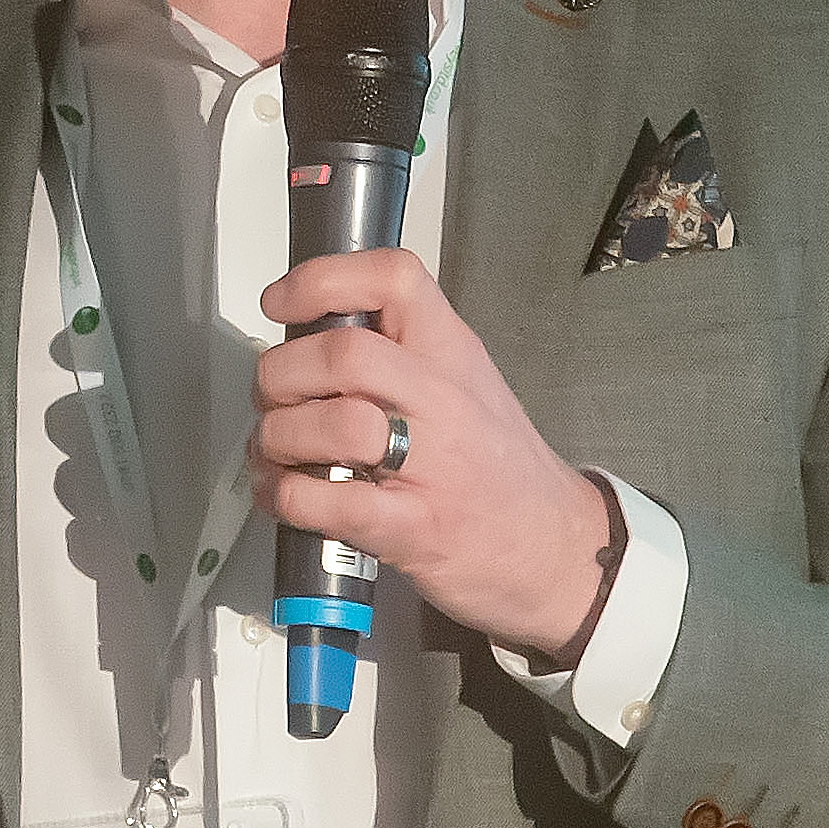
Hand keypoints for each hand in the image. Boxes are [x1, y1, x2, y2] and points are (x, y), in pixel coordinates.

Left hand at [251, 247, 619, 659]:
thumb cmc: (499, 469)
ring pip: (333, 424)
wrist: (556, 549)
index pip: (392, 278)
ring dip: (278, 437)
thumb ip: (400, 356)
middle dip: (280, 373)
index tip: (281, 305)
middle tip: (272, 398)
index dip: (321, 279)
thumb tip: (307, 341)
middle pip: (343, 352)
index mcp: (452, 352)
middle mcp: (443, 399)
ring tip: (274, 451)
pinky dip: (287, 497)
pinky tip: (284, 496)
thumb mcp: (465, 386)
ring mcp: (432, 465)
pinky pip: (330, 502)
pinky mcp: (413, 528)